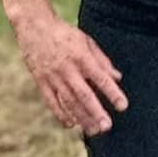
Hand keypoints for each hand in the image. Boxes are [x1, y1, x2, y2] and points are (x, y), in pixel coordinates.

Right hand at [13, 11, 126, 134]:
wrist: (34, 26)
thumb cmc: (64, 33)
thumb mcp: (86, 41)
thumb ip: (102, 60)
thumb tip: (117, 78)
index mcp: (81, 56)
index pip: (100, 78)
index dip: (112, 93)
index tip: (123, 106)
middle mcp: (67, 68)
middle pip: (83, 94)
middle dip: (96, 111)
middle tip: (107, 126)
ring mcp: (52, 76)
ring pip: (68, 100)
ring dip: (81, 117)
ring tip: (93, 130)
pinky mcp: (40, 80)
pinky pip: (51, 100)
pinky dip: (60, 113)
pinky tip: (70, 124)